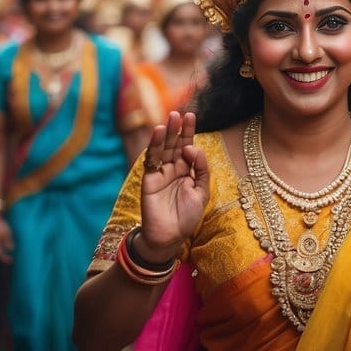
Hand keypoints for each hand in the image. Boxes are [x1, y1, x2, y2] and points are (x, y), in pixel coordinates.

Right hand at [137, 112, 208, 260]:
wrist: (170, 236)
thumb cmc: (187, 217)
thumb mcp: (202, 192)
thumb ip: (201, 169)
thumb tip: (192, 147)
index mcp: (187, 171)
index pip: (188, 147)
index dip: (189, 132)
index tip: (190, 116)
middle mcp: (173, 169)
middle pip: (175, 144)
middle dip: (178, 129)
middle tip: (180, 113)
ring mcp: (160, 173)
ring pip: (163, 149)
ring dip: (166, 133)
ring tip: (170, 118)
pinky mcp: (149, 179)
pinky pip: (151, 160)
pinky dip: (154, 146)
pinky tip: (158, 133)